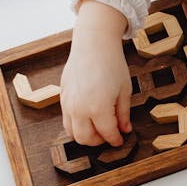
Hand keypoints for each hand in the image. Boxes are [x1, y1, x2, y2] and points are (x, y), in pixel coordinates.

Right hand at [60, 1, 132, 145]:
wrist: (93, 43)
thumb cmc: (112, 63)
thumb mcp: (124, 90)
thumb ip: (123, 113)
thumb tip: (125, 130)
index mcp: (98, 107)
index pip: (107, 133)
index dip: (115, 140)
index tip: (120, 140)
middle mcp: (80, 108)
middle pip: (86, 139)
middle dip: (99, 141)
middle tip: (109, 135)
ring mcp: (68, 103)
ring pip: (72, 133)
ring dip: (85, 135)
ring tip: (98, 127)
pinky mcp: (62, 97)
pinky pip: (66, 120)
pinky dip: (76, 124)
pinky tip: (88, 117)